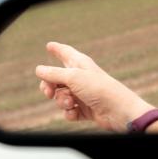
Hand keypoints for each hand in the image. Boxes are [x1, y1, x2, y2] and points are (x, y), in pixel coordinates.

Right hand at [36, 42, 153, 132]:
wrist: (119, 111)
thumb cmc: (99, 89)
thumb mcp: (73, 77)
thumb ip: (53, 74)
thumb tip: (38, 70)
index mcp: (80, 64)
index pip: (66, 53)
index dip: (57, 49)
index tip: (49, 45)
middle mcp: (81, 78)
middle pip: (56, 79)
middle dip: (49, 86)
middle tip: (49, 92)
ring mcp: (83, 95)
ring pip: (61, 97)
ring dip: (61, 101)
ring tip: (71, 102)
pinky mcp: (86, 110)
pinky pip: (69, 112)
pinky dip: (69, 113)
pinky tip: (75, 112)